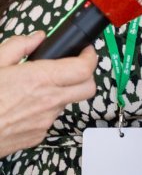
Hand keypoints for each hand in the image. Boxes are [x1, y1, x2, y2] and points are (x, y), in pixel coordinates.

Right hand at [0, 32, 97, 157]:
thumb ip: (18, 46)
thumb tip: (37, 38)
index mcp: (39, 80)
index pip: (84, 68)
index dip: (90, 56)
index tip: (85, 50)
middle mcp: (48, 102)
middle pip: (88, 88)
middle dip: (85, 75)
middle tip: (72, 67)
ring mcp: (44, 122)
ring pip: (67, 103)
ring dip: (60, 93)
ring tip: (33, 88)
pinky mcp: (36, 137)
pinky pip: (49, 118)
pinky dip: (43, 109)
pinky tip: (22, 105)